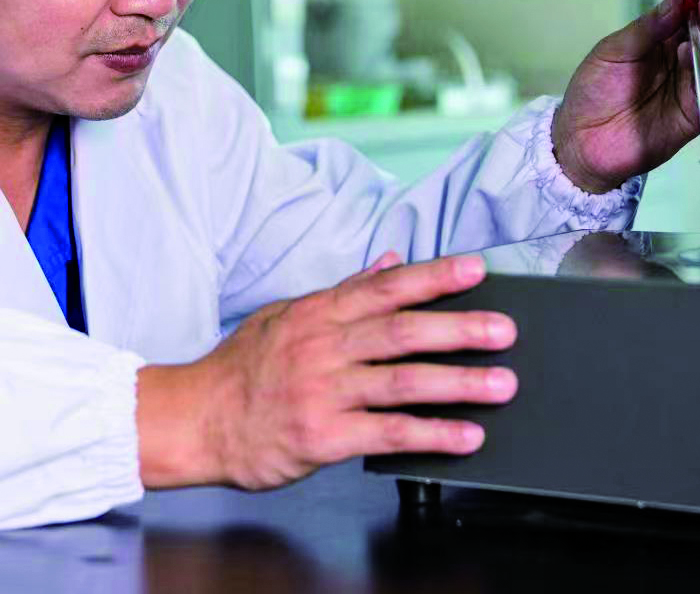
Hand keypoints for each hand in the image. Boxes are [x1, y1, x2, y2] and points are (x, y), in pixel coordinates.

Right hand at [136, 252, 516, 490]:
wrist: (195, 420)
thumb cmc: (240, 371)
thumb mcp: (285, 316)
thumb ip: (342, 292)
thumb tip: (389, 262)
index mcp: (316, 314)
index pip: (384, 288)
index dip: (432, 276)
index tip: (475, 269)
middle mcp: (322, 348)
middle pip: (401, 331)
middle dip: (459, 328)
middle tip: (504, 330)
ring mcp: (323, 392)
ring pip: (402, 382)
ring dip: (458, 383)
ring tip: (501, 384)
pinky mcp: (323, 436)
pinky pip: (387, 434)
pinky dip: (431, 434)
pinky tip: (465, 436)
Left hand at [552, 0, 699, 193]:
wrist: (582, 141)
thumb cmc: (591, 96)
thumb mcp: (611, 51)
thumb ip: (644, 29)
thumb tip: (674, 3)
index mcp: (658, 41)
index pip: (687, 16)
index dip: (697, 3)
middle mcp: (678, 62)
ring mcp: (688, 86)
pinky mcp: (694, 113)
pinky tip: (694, 60)